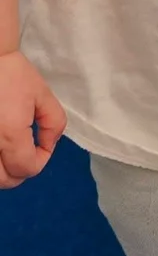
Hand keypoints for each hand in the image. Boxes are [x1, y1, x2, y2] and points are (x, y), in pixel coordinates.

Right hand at [0, 50, 66, 188]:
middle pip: (5, 181)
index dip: (41, 160)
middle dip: (21, 171)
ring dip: (3, 171)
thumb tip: (49, 144)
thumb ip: (54, 123)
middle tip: (28, 154)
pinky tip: (0, 149)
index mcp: (9, 134)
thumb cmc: (13, 74)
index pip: (26, 168)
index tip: (44, 144)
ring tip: (11, 153)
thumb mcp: (43, 95)